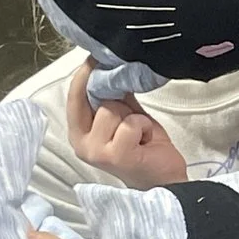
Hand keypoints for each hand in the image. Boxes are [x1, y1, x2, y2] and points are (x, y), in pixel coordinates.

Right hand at [65, 61, 186, 187]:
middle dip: (120, 103)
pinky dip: (144, 127)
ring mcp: (97, 151)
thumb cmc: (144, 150)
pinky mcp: (115, 155)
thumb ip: (115, 97)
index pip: (74, 97)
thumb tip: (112, 68)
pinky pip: (131, 122)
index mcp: (79, 133)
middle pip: (97, 98)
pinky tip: (145, 142)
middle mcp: (82, 144)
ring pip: (113, 109)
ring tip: (140, 135)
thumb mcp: (126, 117)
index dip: (86, 76)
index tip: (95, 58)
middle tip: (133, 121)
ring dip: (134, 118)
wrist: (164, 180)